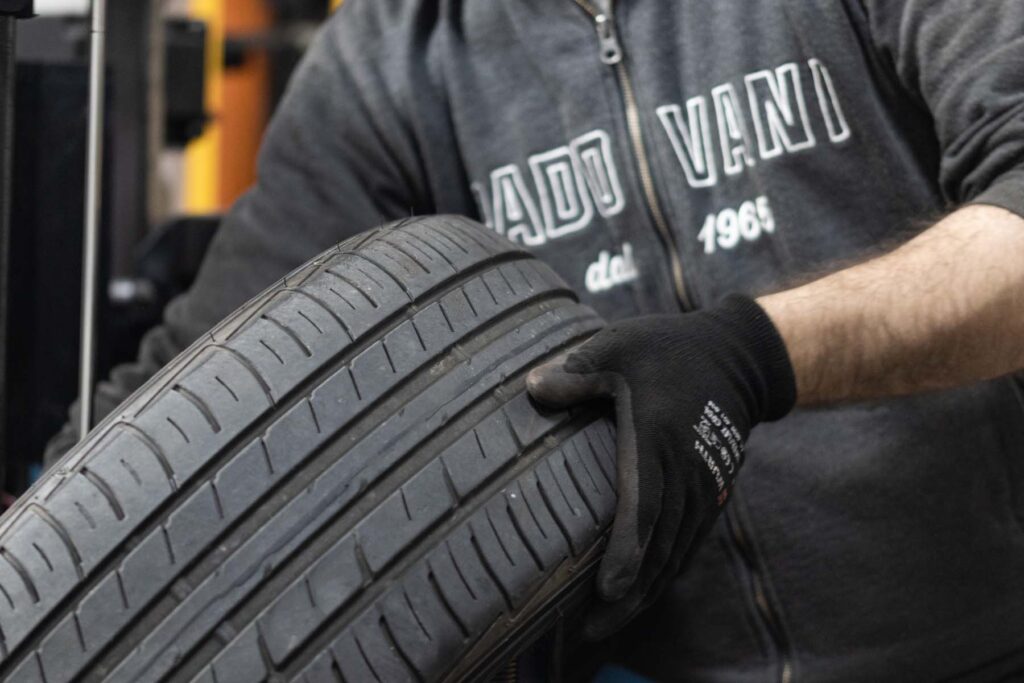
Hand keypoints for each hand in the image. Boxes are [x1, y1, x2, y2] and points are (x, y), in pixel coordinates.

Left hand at [527, 295, 795, 637]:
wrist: (735, 358)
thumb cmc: (667, 351)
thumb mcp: (619, 347)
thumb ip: (577, 372)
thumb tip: (531, 387)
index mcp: (657, 438)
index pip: (644, 505)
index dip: (626, 552)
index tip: (606, 589)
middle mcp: (686, 472)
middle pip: (660, 545)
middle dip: (629, 593)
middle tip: (593, 630)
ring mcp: (704, 487)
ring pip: (676, 552)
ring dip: (647, 591)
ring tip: (611, 624)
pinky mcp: (711, 494)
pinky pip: (689, 543)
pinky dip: (666, 573)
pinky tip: (644, 594)